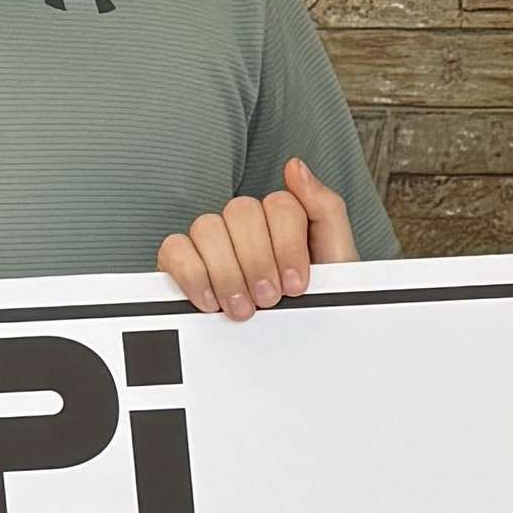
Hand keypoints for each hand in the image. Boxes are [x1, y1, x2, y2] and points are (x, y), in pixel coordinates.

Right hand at [158, 159, 357, 319]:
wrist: (300, 345)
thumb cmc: (317, 302)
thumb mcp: (337, 259)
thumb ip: (325, 208)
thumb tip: (295, 167)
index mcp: (283, 218)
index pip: (279, 204)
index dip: (287, 246)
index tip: (297, 285)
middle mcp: (245, 224)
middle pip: (241, 212)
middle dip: (258, 262)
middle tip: (269, 299)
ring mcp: (212, 240)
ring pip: (206, 227)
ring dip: (227, 272)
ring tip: (242, 307)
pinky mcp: (181, 261)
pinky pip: (174, 249)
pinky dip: (192, 276)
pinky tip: (211, 301)